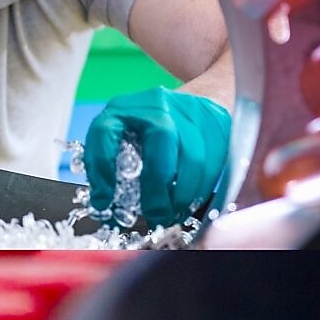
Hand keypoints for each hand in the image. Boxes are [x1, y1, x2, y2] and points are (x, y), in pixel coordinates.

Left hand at [81, 87, 230, 226]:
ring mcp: (190, 110)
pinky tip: (191, 202)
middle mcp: (156, 104)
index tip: (103, 202)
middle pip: (162, 138)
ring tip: (174, 215)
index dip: (102, 169)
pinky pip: (216, 162)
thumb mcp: (121, 139)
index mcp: (122, 108)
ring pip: (195, 155)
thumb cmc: (147, 131)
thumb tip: (105, 210)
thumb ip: (112, 168)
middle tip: (156, 216)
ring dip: (185, 194)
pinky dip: (203, 189)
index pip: (105, 132)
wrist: (190, 104)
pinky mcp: (218, 123)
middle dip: (158, 185)